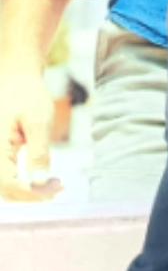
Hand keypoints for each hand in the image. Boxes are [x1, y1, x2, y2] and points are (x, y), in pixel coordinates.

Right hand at [0, 68, 60, 200]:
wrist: (16, 76)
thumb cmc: (27, 93)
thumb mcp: (39, 120)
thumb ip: (38, 152)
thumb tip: (40, 182)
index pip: (8, 183)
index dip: (31, 193)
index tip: (54, 191)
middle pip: (4, 189)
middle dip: (31, 194)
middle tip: (58, 188)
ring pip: (3, 185)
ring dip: (27, 190)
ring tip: (54, 185)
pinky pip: (5, 176)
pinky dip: (22, 181)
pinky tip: (42, 178)